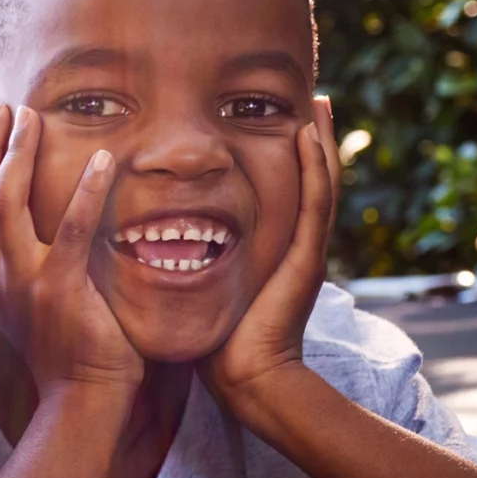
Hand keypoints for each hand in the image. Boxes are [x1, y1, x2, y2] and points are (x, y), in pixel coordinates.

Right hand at [0, 103, 138, 398]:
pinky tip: (102, 161)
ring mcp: (24, 284)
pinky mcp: (62, 292)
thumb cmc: (67, 355)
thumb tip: (32, 235)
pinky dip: (84, 193)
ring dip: (17, 156)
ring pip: (5, 205)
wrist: (80, 402)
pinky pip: (71, 232)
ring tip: (34, 118)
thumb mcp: (31, 307)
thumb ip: (24, 269)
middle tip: (8, 109)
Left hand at [205, 97, 335, 416]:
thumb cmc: (217, 342)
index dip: (285, 158)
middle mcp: (295, 244)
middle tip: (312, 96)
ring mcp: (306, 250)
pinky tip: (310, 136)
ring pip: (320, 184)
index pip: (283, 191)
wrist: (246, 380)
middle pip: (310, 179)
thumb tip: (155, 243)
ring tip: (319, 102)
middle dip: (312, 139)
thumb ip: (193, 264)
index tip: (276, 119)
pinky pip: (314, 205)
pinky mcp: (307, 259)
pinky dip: (316, 169)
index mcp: (273, 249)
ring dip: (321, 142)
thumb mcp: (204, 289)